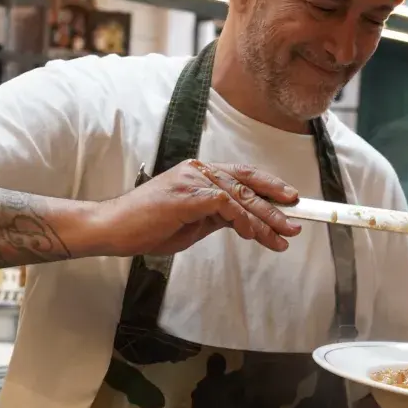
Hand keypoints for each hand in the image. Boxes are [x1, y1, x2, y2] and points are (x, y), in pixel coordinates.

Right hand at [102, 159, 302, 255]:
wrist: (112, 229)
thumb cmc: (147, 226)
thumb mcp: (193, 222)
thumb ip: (218, 216)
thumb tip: (245, 221)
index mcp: (199, 174)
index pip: (242, 176)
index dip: (269, 187)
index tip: (290, 201)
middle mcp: (198, 171)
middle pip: (247, 184)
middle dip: (275, 205)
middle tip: (294, 223)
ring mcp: (192, 181)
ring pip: (240, 196)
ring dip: (264, 219)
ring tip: (282, 237)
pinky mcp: (186, 196)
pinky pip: (224, 205)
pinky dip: (242, 220)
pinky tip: (252, 235)